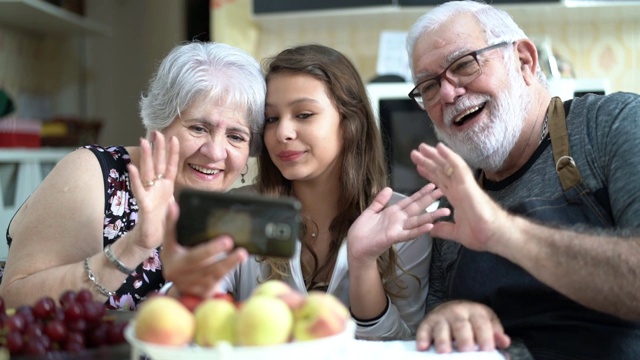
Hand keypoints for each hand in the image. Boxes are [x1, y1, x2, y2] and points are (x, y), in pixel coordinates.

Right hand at [128, 131, 178, 249]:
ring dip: (146, 157)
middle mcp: (157, 188)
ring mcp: (149, 194)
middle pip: (158, 164)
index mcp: (166, 187)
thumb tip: (195, 192)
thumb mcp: (176, 206)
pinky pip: (139, 190)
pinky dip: (135, 179)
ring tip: (144, 141)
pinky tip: (132, 167)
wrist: (151, 240)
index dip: (172, 153)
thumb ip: (180, 197)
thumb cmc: (163, 223)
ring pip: (147, 172)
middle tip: (156, 132)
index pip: (170, 166)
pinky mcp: (144, 204)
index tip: (174, 137)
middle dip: (158, 148)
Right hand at [160, 201, 247, 297]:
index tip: (173, 206)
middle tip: (228, 241)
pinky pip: (218, 279)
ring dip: (228, 262)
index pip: (168, 235)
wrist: (185, 290)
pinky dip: (229, 269)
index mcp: (169, 253)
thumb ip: (182, 230)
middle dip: (211, 249)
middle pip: (194, 258)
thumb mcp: (179, 247)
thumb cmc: (185, 260)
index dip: (170, 221)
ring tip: (241, 253)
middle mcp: (176, 268)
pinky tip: (238, 261)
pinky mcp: (202, 291)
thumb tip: (180, 205)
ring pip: (211, 271)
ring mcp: (188, 282)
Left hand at [347, 184, 449, 263]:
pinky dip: (419, 230)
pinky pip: (408, 233)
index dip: (421, 193)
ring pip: (417, 220)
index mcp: (393, 212)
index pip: (410, 200)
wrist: (355, 246)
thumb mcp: (370, 211)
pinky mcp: (393, 237)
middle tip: (444, 191)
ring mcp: (398, 228)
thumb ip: (380, 201)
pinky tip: (429, 226)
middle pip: (417, 207)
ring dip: (431, 216)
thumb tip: (389, 188)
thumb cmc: (362, 231)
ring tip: (445, 210)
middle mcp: (398, 220)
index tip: (432, 185)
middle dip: (430, 200)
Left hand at [410, 143, 511, 252]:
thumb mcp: (456, 232)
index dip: (430, 174)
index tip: (419, 167)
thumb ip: (444, 229)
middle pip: (441, 171)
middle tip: (416, 152)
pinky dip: (449, 156)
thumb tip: (432, 230)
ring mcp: (464, 185)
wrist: (494, 236)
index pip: (441, 182)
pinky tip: (439, 147)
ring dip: (435, 156)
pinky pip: (458, 167)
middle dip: (429, 162)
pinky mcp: (468, 185)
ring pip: (448, 166)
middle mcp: (459, 189)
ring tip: (422, 147)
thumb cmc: (481, 234)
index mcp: (457, 198)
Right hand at [416, 300, 510, 352]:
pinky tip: (423, 347)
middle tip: (466, 352)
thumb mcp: (487, 322)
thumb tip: (504, 342)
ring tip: (444, 352)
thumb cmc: (472, 320)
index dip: (485, 337)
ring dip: (442, 340)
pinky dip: (423, 338)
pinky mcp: (428, 322)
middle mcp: (457, 312)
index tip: (488, 350)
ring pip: (442, 327)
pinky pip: (424, 329)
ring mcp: (441, 316)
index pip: (482, 324)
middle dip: (464, 339)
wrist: (451, 308)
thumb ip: (495, 334)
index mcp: (475, 312)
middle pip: (461, 325)